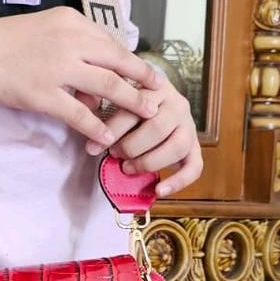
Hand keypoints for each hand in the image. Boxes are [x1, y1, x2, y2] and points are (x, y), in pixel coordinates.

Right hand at [0, 6, 163, 146]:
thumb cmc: (1, 42)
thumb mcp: (41, 30)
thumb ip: (70, 45)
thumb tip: (92, 76)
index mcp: (70, 22)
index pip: (110, 42)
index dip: (132, 60)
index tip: (146, 72)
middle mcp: (70, 41)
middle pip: (117, 62)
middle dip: (143, 79)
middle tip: (161, 92)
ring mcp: (57, 69)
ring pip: (106, 86)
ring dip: (131, 102)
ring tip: (149, 113)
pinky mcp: (43, 94)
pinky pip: (78, 113)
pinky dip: (97, 125)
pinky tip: (108, 136)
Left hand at [84, 78, 202, 196]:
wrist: (157, 99)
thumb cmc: (129, 102)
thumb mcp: (114, 96)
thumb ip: (98, 104)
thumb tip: (84, 121)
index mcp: (154, 89)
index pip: (133, 109)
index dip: (111, 131)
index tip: (91, 147)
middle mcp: (176, 105)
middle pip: (157, 128)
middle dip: (130, 147)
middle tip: (114, 154)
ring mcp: (189, 125)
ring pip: (176, 147)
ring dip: (149, 162)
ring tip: (128, 168)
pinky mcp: (195, 146)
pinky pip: (195, 166)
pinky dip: (178, 182)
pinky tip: (159, 191)